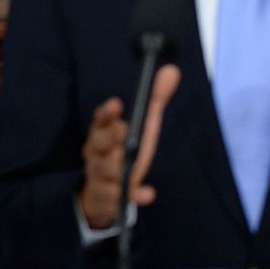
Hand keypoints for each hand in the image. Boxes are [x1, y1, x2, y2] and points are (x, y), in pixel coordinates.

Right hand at [78, 64, 180, 229]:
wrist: (101, 193)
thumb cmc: (122, 149)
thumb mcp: (141, 125)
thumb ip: (155, 100)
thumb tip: (171, 70)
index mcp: (103, 132)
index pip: (101, 119)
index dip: (107, 112)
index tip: (116, 103)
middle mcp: (97, 152)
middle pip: (99, 143)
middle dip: (110, 136)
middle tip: (123, 130)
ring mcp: (100, 175)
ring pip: (104, 171)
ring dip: (115, 168)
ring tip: (127, 167)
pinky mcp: (108, 197)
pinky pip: (117, 197)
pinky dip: (133, 195)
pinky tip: (147, 194)